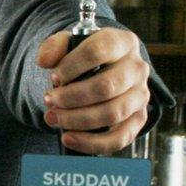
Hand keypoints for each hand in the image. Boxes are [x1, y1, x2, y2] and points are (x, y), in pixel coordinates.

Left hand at [37, 27, 150, 154]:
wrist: (103, 68)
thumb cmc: (83, 56)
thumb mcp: (68, 43)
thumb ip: (53, 46)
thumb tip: (44, 61)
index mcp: (122, 42)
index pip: (99, 51)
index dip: (71, 66)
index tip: (53, 77)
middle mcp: (137, 68)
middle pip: (106, 87)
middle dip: (70, 97)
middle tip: (48, 100)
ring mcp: (141, 95)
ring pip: (113, 113)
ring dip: (77, 119)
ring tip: (52, 117)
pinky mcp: (138, 118)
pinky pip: (120, 137)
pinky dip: (92, 142)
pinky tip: (68, 138)